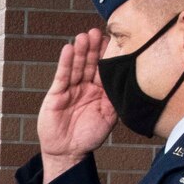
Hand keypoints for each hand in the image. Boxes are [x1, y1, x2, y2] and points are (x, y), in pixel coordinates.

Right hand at [38, 27, 118, 183]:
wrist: (68, 152)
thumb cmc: (89, 137)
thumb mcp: (109, 118)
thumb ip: (116, 100)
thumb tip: (126, 83)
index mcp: (100, 92)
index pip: (104, 69)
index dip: (107, 55)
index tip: (113, 39)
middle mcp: (85, 87)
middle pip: (90, 63)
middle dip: (93, 48)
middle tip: (97, 31)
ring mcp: (71, 89)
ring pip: (76, 66)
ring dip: (79, 51)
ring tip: (83, 36)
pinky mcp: (57, 94)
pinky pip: (62, 76)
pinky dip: (65, 62)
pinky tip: (68, 49)